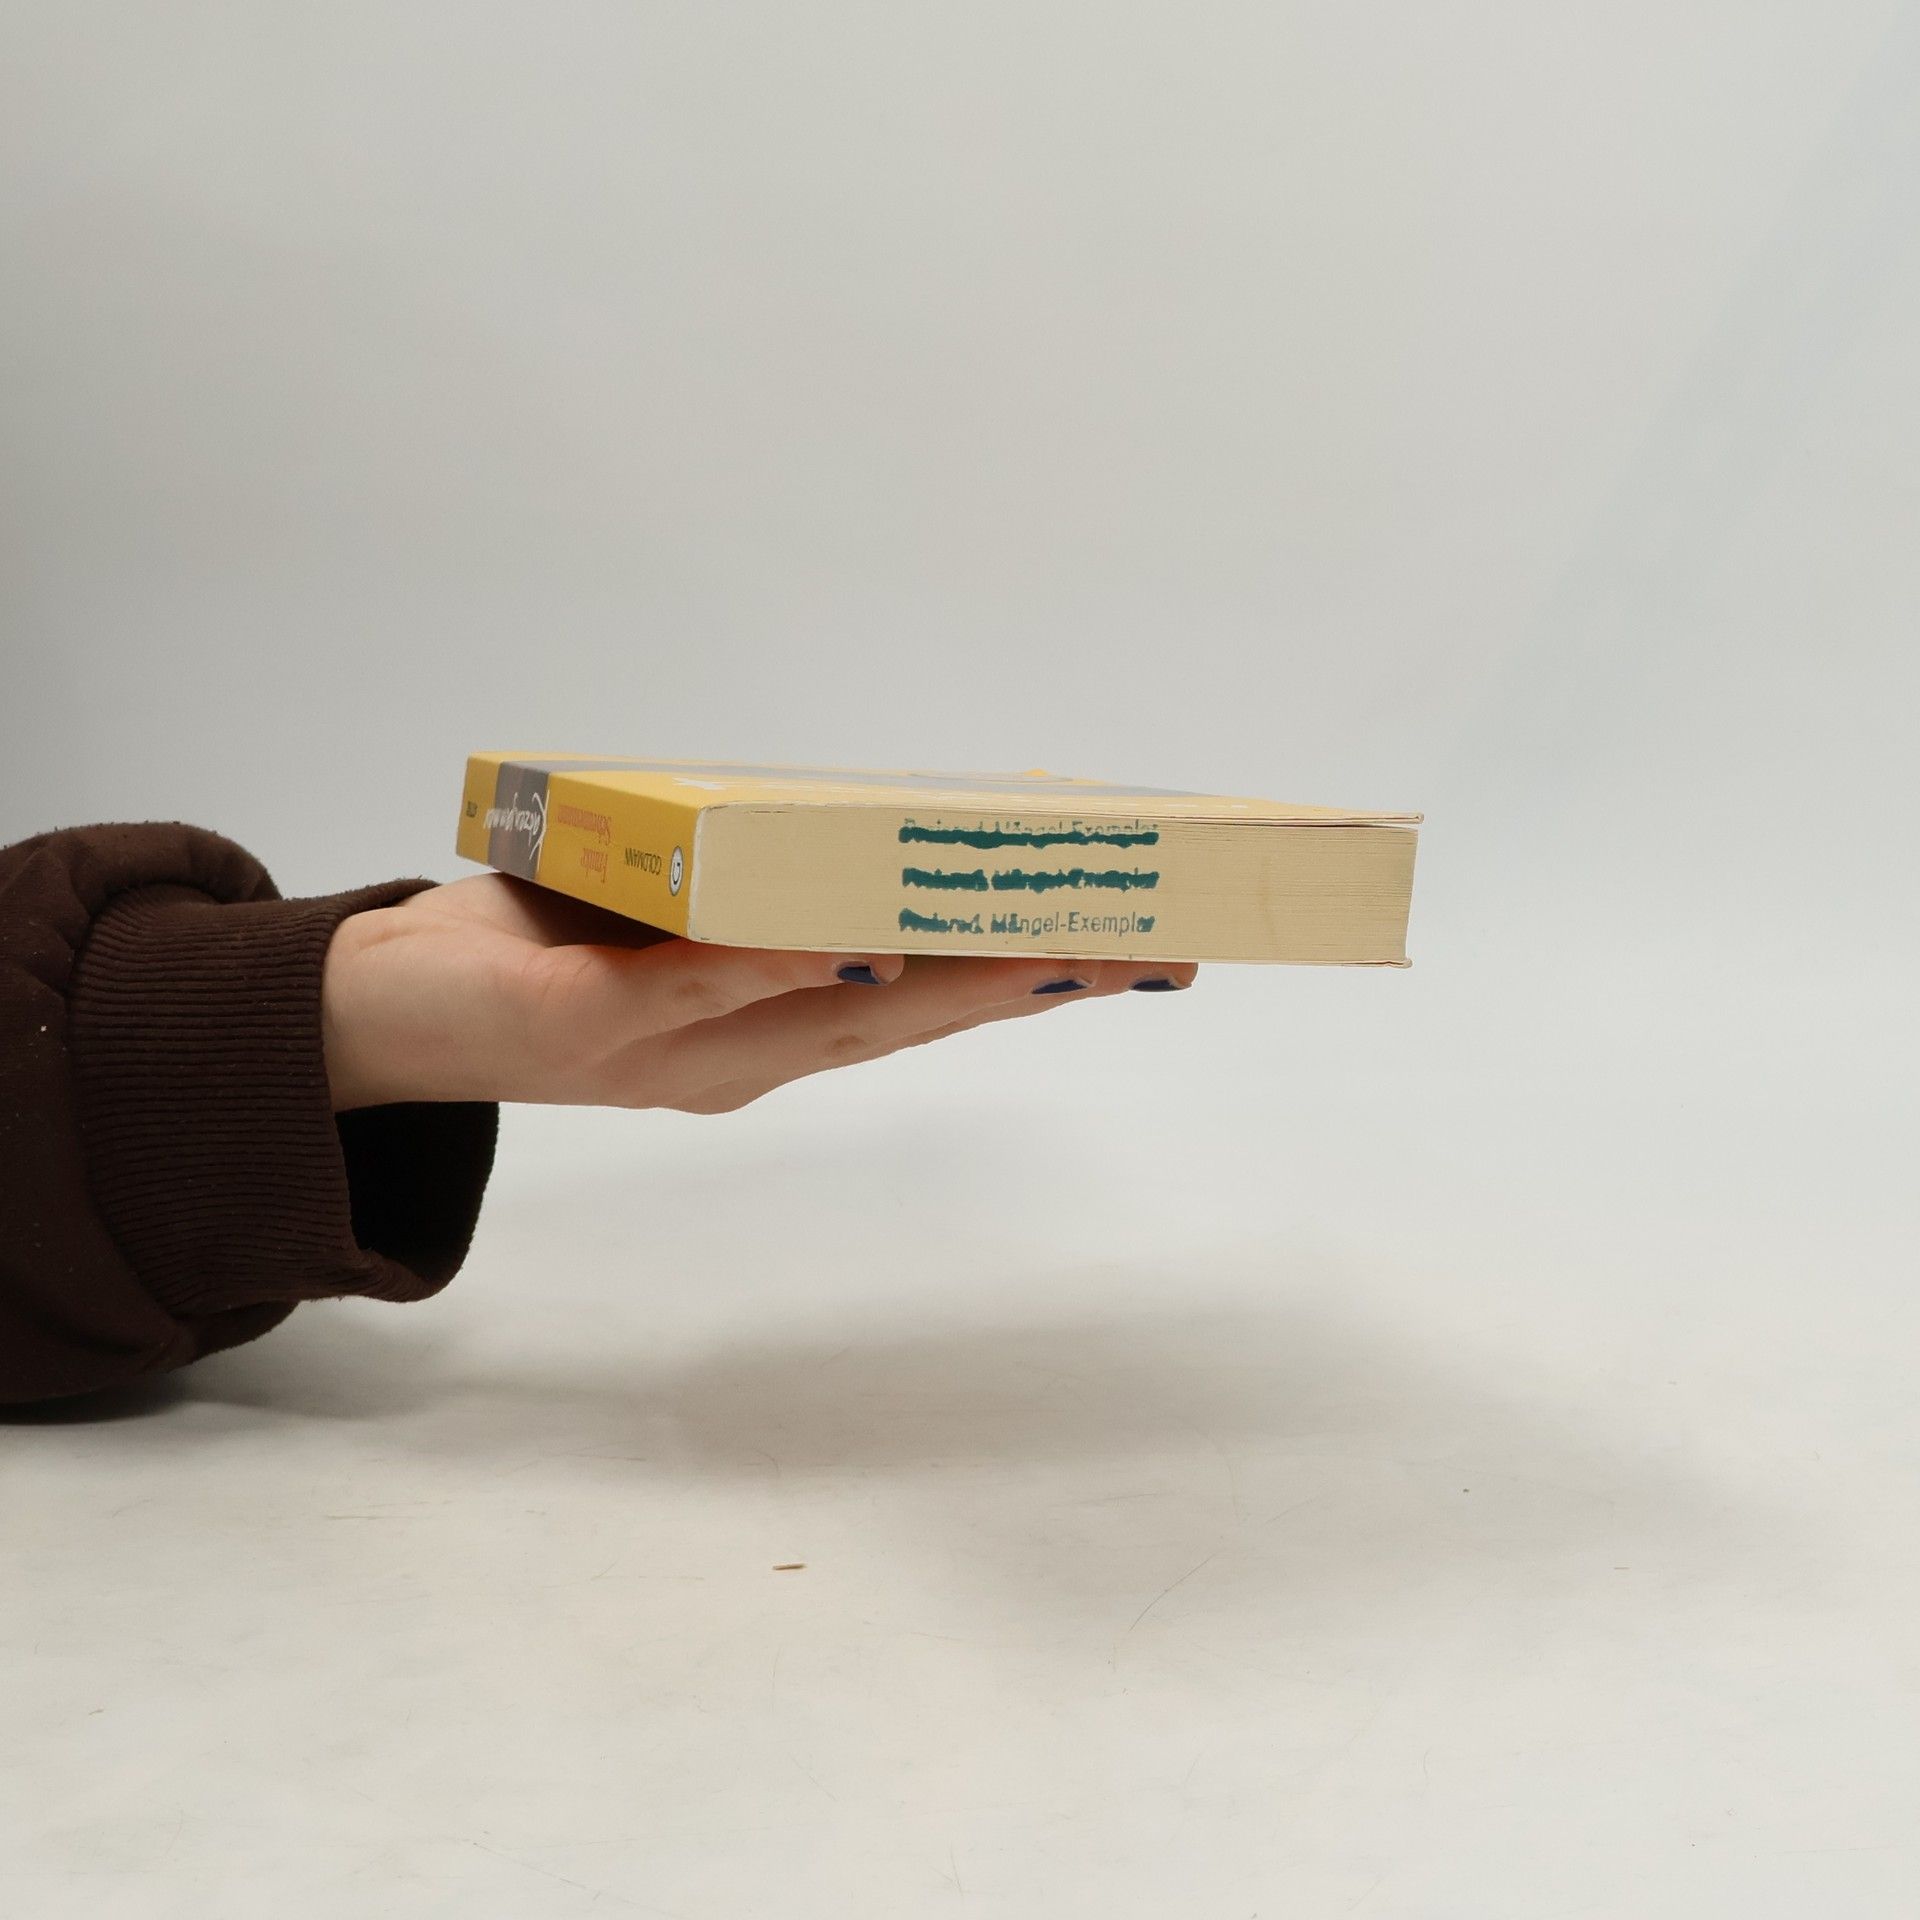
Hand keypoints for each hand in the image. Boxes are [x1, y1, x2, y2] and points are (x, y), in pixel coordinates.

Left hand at [321, 873, 1195, 1111]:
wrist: (380, 1019)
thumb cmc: (539, 951)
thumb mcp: (677, 928)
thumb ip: (767, 907)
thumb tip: (862, 848)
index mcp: (774, 1032)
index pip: (928, 1004)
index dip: (1037, 979)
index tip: (1144, 952)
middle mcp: (742, 1057)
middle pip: (914, 1018)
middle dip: (1039, 983)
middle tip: (1155, 952)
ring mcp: (669, 1049)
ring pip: (831, 1014)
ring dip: (943, 982)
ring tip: (1049, 951)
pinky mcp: (584, 1020)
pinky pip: (691, 986)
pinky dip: (770, 962)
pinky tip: (842, 940)